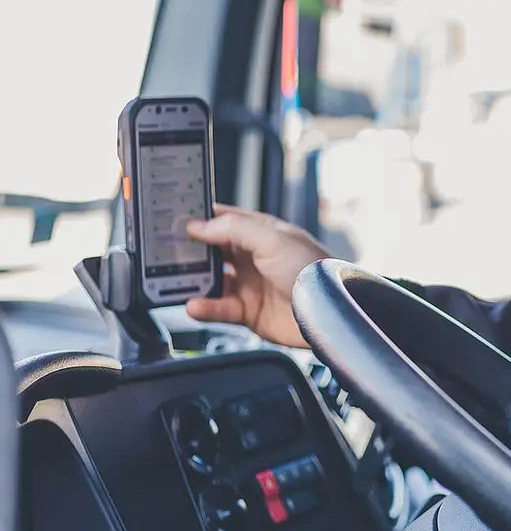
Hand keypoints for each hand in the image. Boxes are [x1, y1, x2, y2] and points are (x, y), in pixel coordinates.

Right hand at [183, 204, 330, 348]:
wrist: (329, 312)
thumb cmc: (311, 269)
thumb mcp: (273, 239)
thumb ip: (235, 229)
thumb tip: (199, 224)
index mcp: (263, 234)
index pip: (225, 220)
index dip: (200, 218)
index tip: (173, 218)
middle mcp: (254, 258)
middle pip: (213, 251)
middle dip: (189, 251)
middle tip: (162, 251)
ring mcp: (251, 285)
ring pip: (212, 280)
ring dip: (192, 281)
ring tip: (172, 280)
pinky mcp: (249, 312)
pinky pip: (219, 308)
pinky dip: (204, 307)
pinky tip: (194, 305)